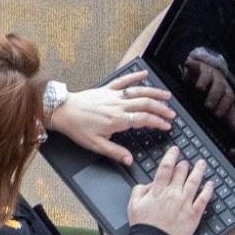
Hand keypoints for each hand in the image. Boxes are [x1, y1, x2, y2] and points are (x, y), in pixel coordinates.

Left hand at [50, 70, 175, 164]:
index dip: (157, 122)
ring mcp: (113, 96)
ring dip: (154, 92)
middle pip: (145, 104)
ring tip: (167, 96)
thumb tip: (129, 160)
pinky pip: (123, 81)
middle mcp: (118, 106)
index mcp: (117, 120)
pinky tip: (144, 74)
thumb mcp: (96, 145)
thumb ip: (115, 152)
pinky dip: (134, 76)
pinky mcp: (106, 89)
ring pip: (138, 91)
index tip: (167, 126)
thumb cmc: (77, 128)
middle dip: (161, 108)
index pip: (143, 119)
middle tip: (172, 114)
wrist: (62, 111)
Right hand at [127, 147, 213, 234]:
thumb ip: (139, 190)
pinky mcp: (194, 214)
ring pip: (194, 182)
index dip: (171, 156)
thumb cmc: (143, 227)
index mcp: (157, 191)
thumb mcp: (133, 206)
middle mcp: (172, 194)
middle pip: (181, 173)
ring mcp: (185, 203)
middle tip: (186, 161)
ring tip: (202, 164)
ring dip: (199, 171)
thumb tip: (148, 184)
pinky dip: (208, 190)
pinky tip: (210, 184)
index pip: (166, 168)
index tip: (175, 150)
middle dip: (184, 164)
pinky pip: (204, 199)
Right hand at [183, 55, 234, 133]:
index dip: (224, 105)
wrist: (208, 73)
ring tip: (199, 89)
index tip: (218, 114)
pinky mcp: (198, 66)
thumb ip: (231, 123)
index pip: (229, 98)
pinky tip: (187, 65)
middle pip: (219, 87)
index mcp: (226, 92)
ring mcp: (208, 73)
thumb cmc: (216, 94)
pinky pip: (196, 64)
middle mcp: (218, 82)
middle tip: (208, 106)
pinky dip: (191, 64)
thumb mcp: (224, 108)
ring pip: (208, 75)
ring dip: (204, 82)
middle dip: (215, 96)